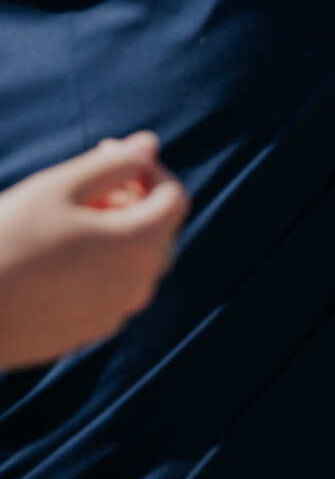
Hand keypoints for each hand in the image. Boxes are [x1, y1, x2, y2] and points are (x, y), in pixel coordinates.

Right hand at [0, 133, 188, 369]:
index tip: (105, 153)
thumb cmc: (2, 241)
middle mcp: (140, 285)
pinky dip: (95, 266)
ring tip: (58, 222)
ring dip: (111, 233)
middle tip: (76, 188)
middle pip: (155, 229)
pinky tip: (49, 258)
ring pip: (131, 262)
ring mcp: (115, 314)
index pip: (173, 197)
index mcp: (141, 246)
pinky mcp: (89, 333)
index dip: (145, 170)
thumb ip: (112, 163)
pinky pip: (108, 290)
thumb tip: (149, 145)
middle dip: (127, 199)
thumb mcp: (56, 189)